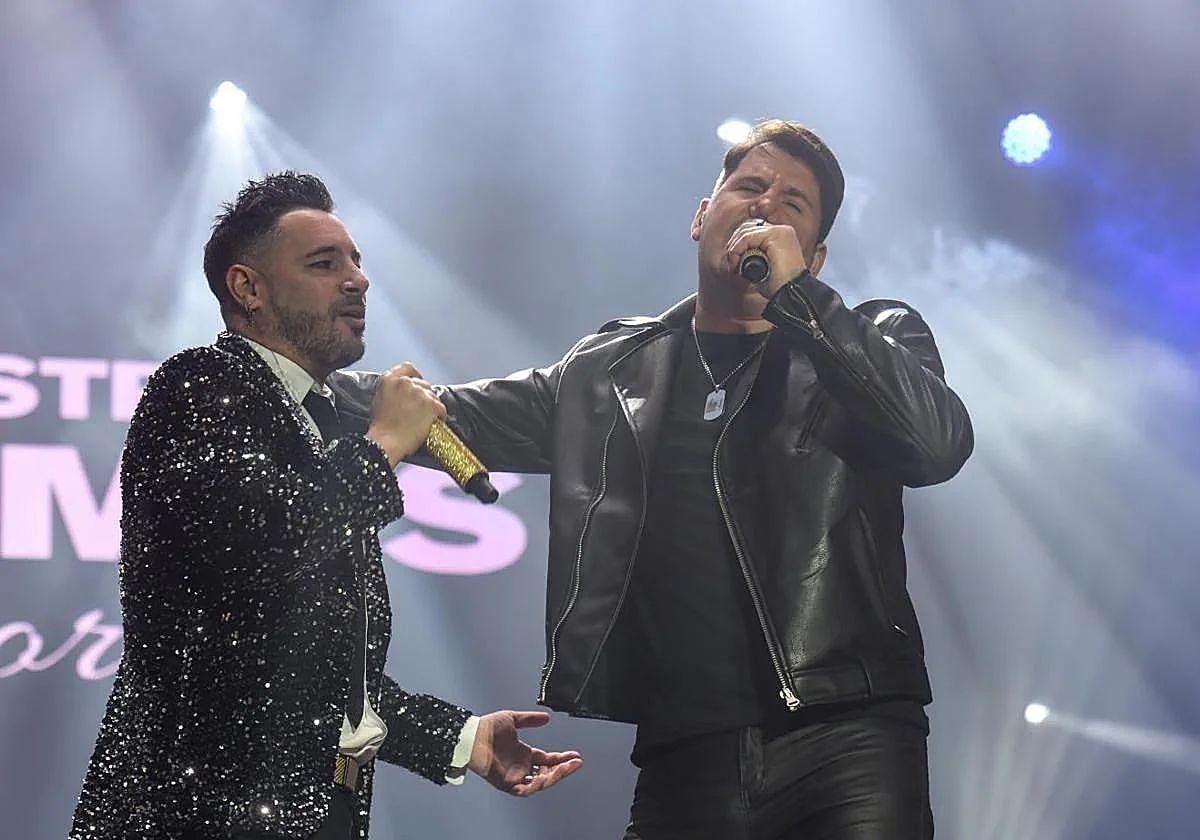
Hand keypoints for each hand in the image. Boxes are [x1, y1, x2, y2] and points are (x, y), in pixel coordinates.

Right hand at [365, 362, 447, 466]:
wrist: (385, 443)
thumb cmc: (381, 428)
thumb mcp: (379, 400)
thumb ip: (392, 390)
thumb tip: (404, 393)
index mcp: (389, 380)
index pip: (407, 368)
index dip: (415, 376)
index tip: (417, 383)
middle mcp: (405, 383)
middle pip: (423, 384)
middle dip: (424, 396)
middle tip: (420, 410)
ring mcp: (419, 393)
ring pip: (433, 396)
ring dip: (432, 406)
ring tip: (424, 420)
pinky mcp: (431, 404)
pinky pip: (441, 408)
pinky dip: (440, 416)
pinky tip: (433, 423)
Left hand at [468, 710, 583, 796]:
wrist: (470, 736)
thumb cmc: (486, 728)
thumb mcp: (512, 719)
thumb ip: (530, 719)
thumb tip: (547, 718)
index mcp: (524, 754)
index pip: (548, 760)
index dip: (562, 759)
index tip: (576, 756)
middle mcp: (521, 767)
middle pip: (548, 773)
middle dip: (563, 769)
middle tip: (576, 763)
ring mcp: (514, 777)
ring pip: (539, 783)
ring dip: (553, 777)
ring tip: (564, 768)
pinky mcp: (505, 784)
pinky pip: (524, 790)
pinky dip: (535, 786)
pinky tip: (544, 777)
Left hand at [724, 218, 809, 309]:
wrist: (790, 294)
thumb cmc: (778, 286)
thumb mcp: (761, 268)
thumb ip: (751, 257)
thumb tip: (734, 255)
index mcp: (780, 238)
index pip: (751, 231)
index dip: (738, 245)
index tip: (733, 262)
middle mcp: (782, 231)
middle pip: (747, 228)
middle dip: (734, 245)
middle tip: (731, 263)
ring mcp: (781, 231)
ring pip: (746, 231)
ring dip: (734, 248)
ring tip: (734, 264)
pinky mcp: (777, 235)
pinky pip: (748, 237)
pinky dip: (737, 248)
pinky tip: (736, 260)